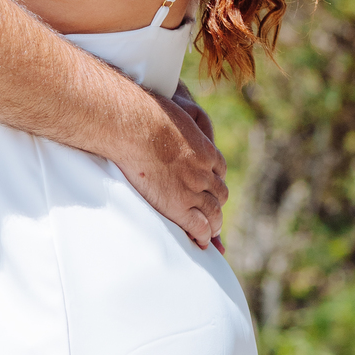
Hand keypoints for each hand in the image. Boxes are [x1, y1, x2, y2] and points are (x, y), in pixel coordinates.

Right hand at [115, 90, 227, 249]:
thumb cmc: (146, 115)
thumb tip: (174, 115)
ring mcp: (193, 189)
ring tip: (212, 231)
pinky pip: (199, 226)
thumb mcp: (174, 112)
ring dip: (214, 223)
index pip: (219, 169)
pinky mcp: (178, 205)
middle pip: (220, 193)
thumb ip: (180, 119)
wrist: (134, 126)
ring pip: (214, 212)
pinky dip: (203, 235)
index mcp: (205, 150)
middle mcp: (205, 171)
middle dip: (217, 204)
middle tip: (214, 215)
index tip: (211, 188)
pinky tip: (202, 242)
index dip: (214, 180)